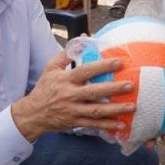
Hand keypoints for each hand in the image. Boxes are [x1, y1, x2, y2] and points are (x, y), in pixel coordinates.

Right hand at [11, 51, 135, 141]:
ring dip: (115, 109)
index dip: (102, 66)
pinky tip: (121, 124)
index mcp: (65, 80)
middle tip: (130, 85)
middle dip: (113, 89)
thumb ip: (66, 54)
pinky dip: (108, 125)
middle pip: (94, 92)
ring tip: (132, 106)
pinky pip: (94, 124)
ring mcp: (73, 110)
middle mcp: (70, 95)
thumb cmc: (45, 88)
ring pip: (97, 110)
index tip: (119, 62)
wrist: (33, 114)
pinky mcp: (76, 122)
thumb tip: (83, 40)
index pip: (85, 71)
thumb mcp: (51, 68)